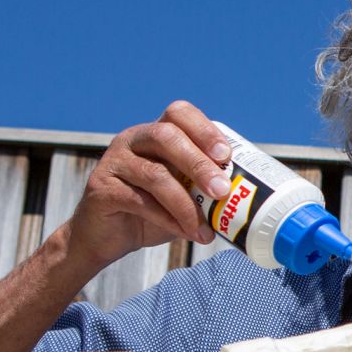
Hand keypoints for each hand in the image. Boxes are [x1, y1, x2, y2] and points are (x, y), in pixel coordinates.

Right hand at [62, 100, 233, 270]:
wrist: (108, 237)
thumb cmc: (152, 212)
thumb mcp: (183, 196)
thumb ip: (205, 189)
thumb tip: (250, 198)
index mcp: (156, 133)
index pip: (179, 113)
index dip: (204, 130)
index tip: (227, 155)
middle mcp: (133, 139)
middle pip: (167, 136)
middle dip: (199, 164)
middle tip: (223, 191)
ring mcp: (114, 162)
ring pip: (155, 174)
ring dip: (186, 203)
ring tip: (206, 227)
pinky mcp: (102, 189)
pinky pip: (140, 201)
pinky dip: (168, 219)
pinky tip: (186, 232)